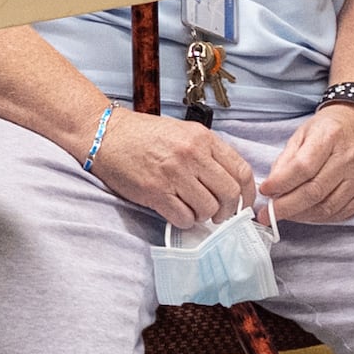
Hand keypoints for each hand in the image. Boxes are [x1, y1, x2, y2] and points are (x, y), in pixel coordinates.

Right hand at [79, 106, 253, 227]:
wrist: (105, 134)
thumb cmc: (143, 135)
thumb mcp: (183, 133)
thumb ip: (208, 153)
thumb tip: (230, 184)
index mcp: (202, 138)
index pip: (241, 171)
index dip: (248, 194)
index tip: (243, 205)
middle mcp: (191, 155)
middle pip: (229, 194)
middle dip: (227, 211)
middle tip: (217, 214)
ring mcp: (173, 174)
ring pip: (208, 209)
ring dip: (203, 216)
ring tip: (192, 210)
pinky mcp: (155, 191)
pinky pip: (183, 218)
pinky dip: (184, 221)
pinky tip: (176, 212)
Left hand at [258, 101, 353, 225]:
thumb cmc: (331, 129)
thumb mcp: (304, 132)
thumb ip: (287, 159)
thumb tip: (272, 188)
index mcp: (330, 136)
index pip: (302, 167)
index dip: (281, 183)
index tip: (264, 191)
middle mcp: (349, 158)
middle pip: (314, 192)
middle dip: (286, 207)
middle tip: (268, 214)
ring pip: (327, 207)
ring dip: (301, 215)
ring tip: (286, 213)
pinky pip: (341, 213)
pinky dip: (320, 217)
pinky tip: (306, 213)